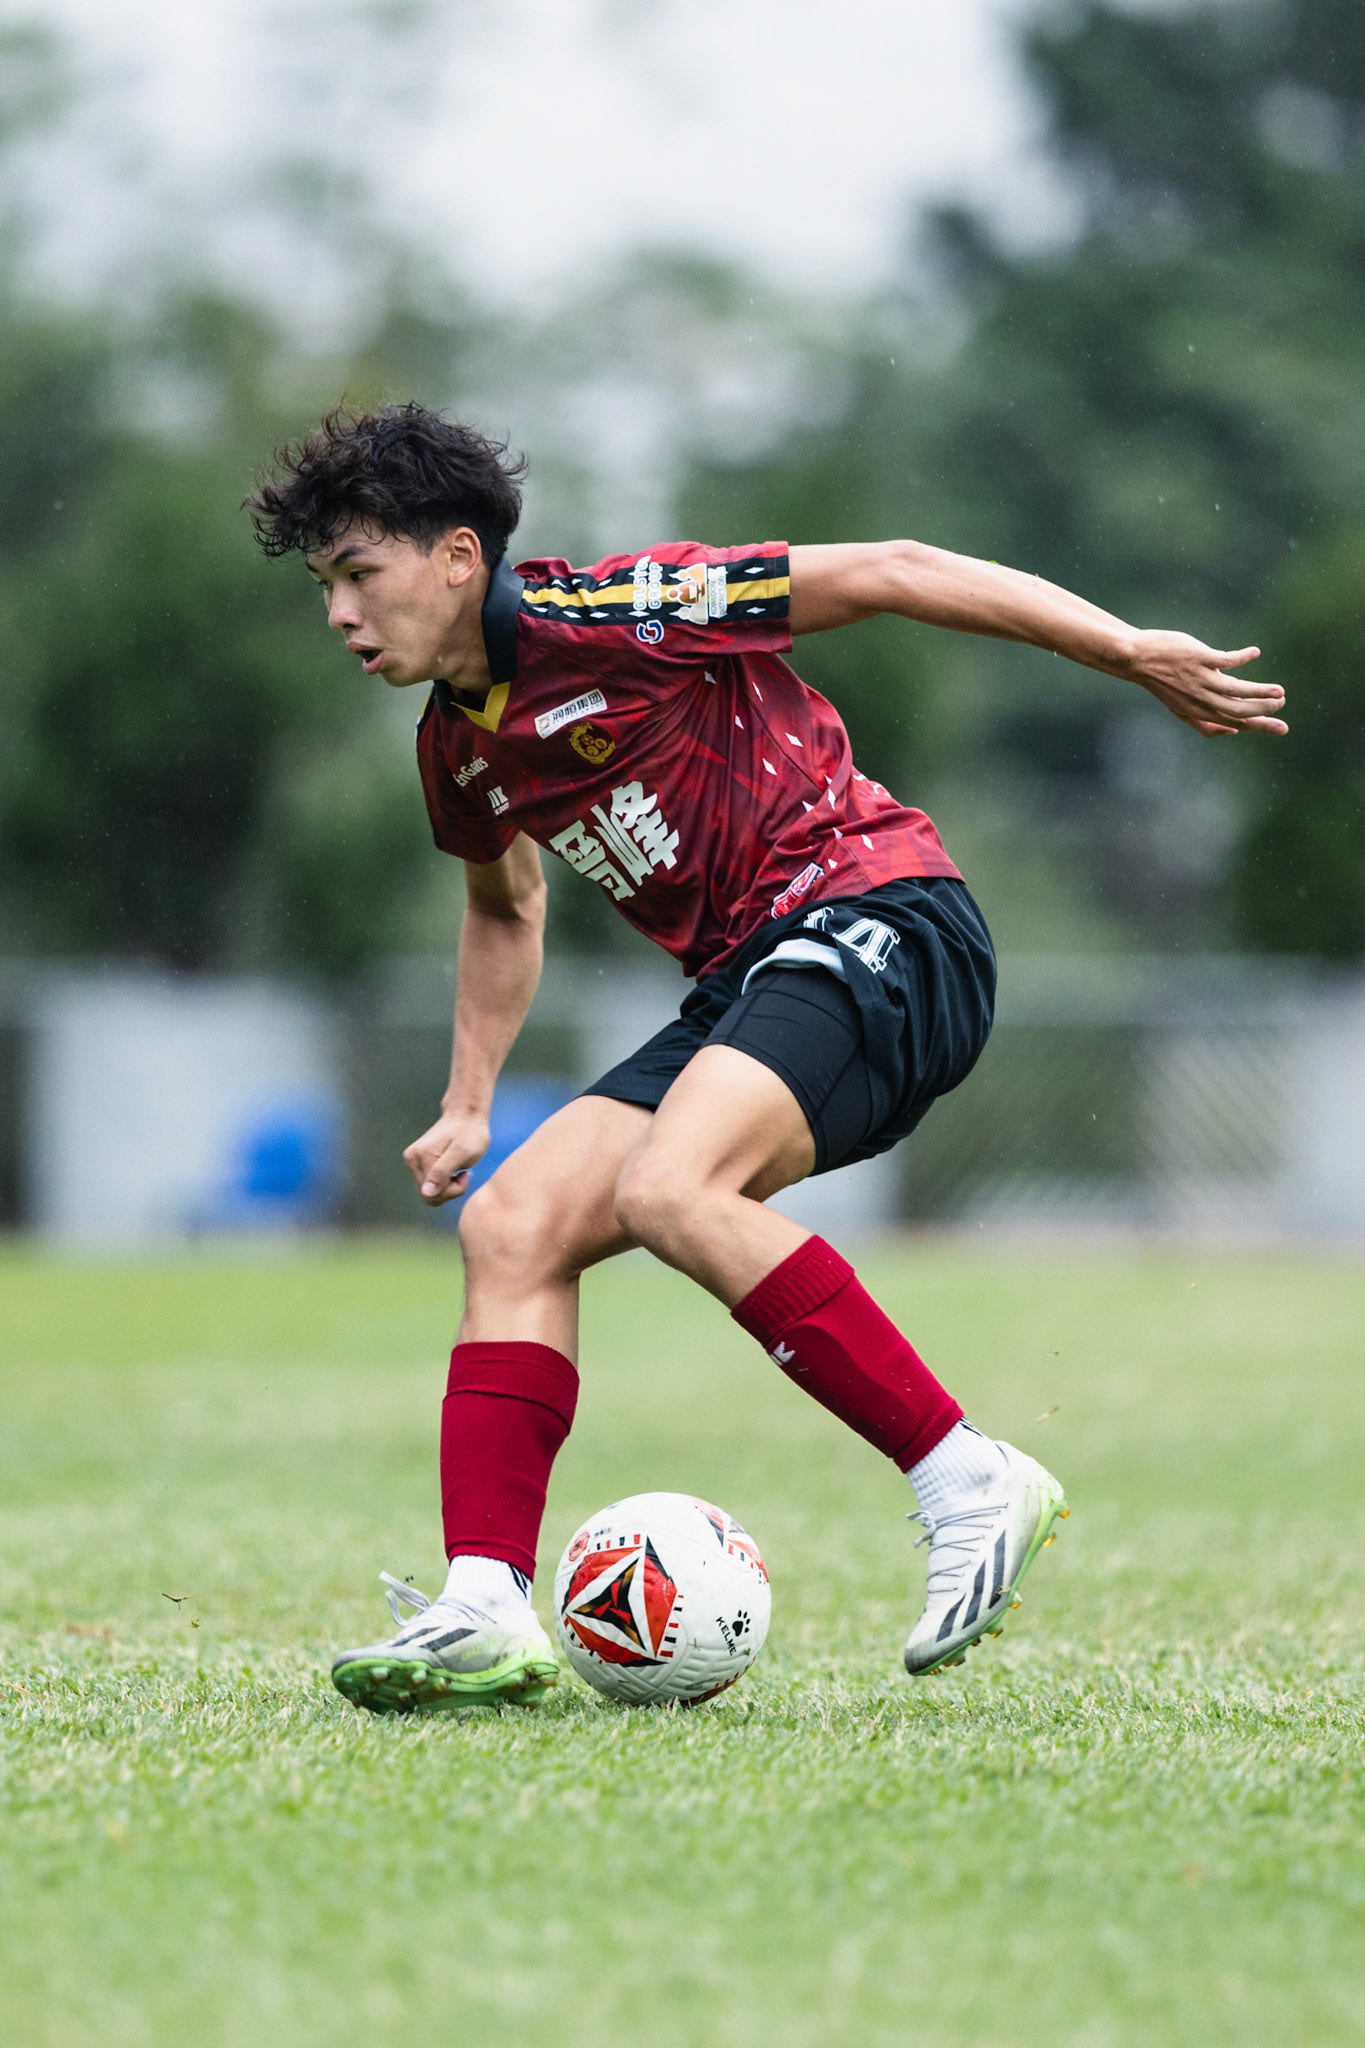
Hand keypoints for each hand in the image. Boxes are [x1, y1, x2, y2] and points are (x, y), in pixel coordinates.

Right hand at [402, 1110, 489, 1206]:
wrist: (465, 1115)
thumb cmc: (469, 1134)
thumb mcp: (462, 1153)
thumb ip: (443, 1172)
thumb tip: (426, 1192)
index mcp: (422, 1157)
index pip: (433, 1195)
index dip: (454, 1190)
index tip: (466, 1174)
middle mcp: (412, 1159)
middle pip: (429, 1195)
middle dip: (450, 1189)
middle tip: (463, 1172)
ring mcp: (412, 1160)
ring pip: (429, 1191)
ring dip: (447, 1185)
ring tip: (458, 1169)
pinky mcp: (416, 1161)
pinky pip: (429, 1184)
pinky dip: (443, 1181)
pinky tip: (452, 1168)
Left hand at [1119, 632, 1286, 737]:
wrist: (1138, 660)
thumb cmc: (1163, 683)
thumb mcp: (1181, 710)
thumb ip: (1205, 724)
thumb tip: (1232, 732)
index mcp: (1199, 713)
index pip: (1236, 723)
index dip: (1260, 726)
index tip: (1282, 727)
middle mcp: (1201, 700)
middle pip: (1240, 710)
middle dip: (1264, 709)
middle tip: (1282, 703)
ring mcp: (1200, 679)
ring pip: (1237, 690)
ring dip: (1261, 691)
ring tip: (1279, 689)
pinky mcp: (1199, 658)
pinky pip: (1228, 660)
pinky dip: (1243, 657)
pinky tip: (1254, 652)